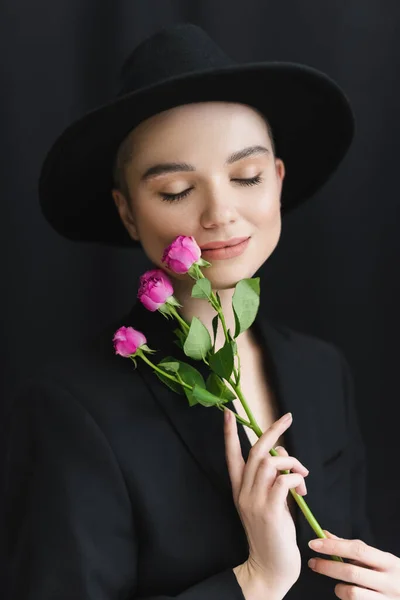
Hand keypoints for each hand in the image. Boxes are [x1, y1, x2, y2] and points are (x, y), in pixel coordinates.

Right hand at [224, 410, 308, 597]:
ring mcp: (255, 501)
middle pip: (256, 452)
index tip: (229, 413)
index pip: (231, 455)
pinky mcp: (269, 511)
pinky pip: (283, 481)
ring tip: (302, 475)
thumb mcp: (270, 502)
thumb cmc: (274, 534)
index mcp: (240, 489)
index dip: (230, 434)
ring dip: (292, 462)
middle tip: (287, 418)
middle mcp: (244, 492)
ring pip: (271, 463)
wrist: (270, 568)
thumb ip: (273, 479)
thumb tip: (284, 457)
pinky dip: (295, 479)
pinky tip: (302, 490)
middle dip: (272, 431)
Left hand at [308, 530, 399, 597]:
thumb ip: (353, 547)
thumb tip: (326, 535)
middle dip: (328, 566)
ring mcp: (386, 599)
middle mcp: (389, 581)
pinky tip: (346, 593)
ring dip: (338, 587)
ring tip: (337, 584)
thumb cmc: (391, 575)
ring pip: (352, 592)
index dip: (334, 546)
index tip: (314, 544)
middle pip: (351, 571)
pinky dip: (346, 598)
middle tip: (313, 562)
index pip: (358, 550)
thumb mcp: (379, 559)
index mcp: (388, 562)